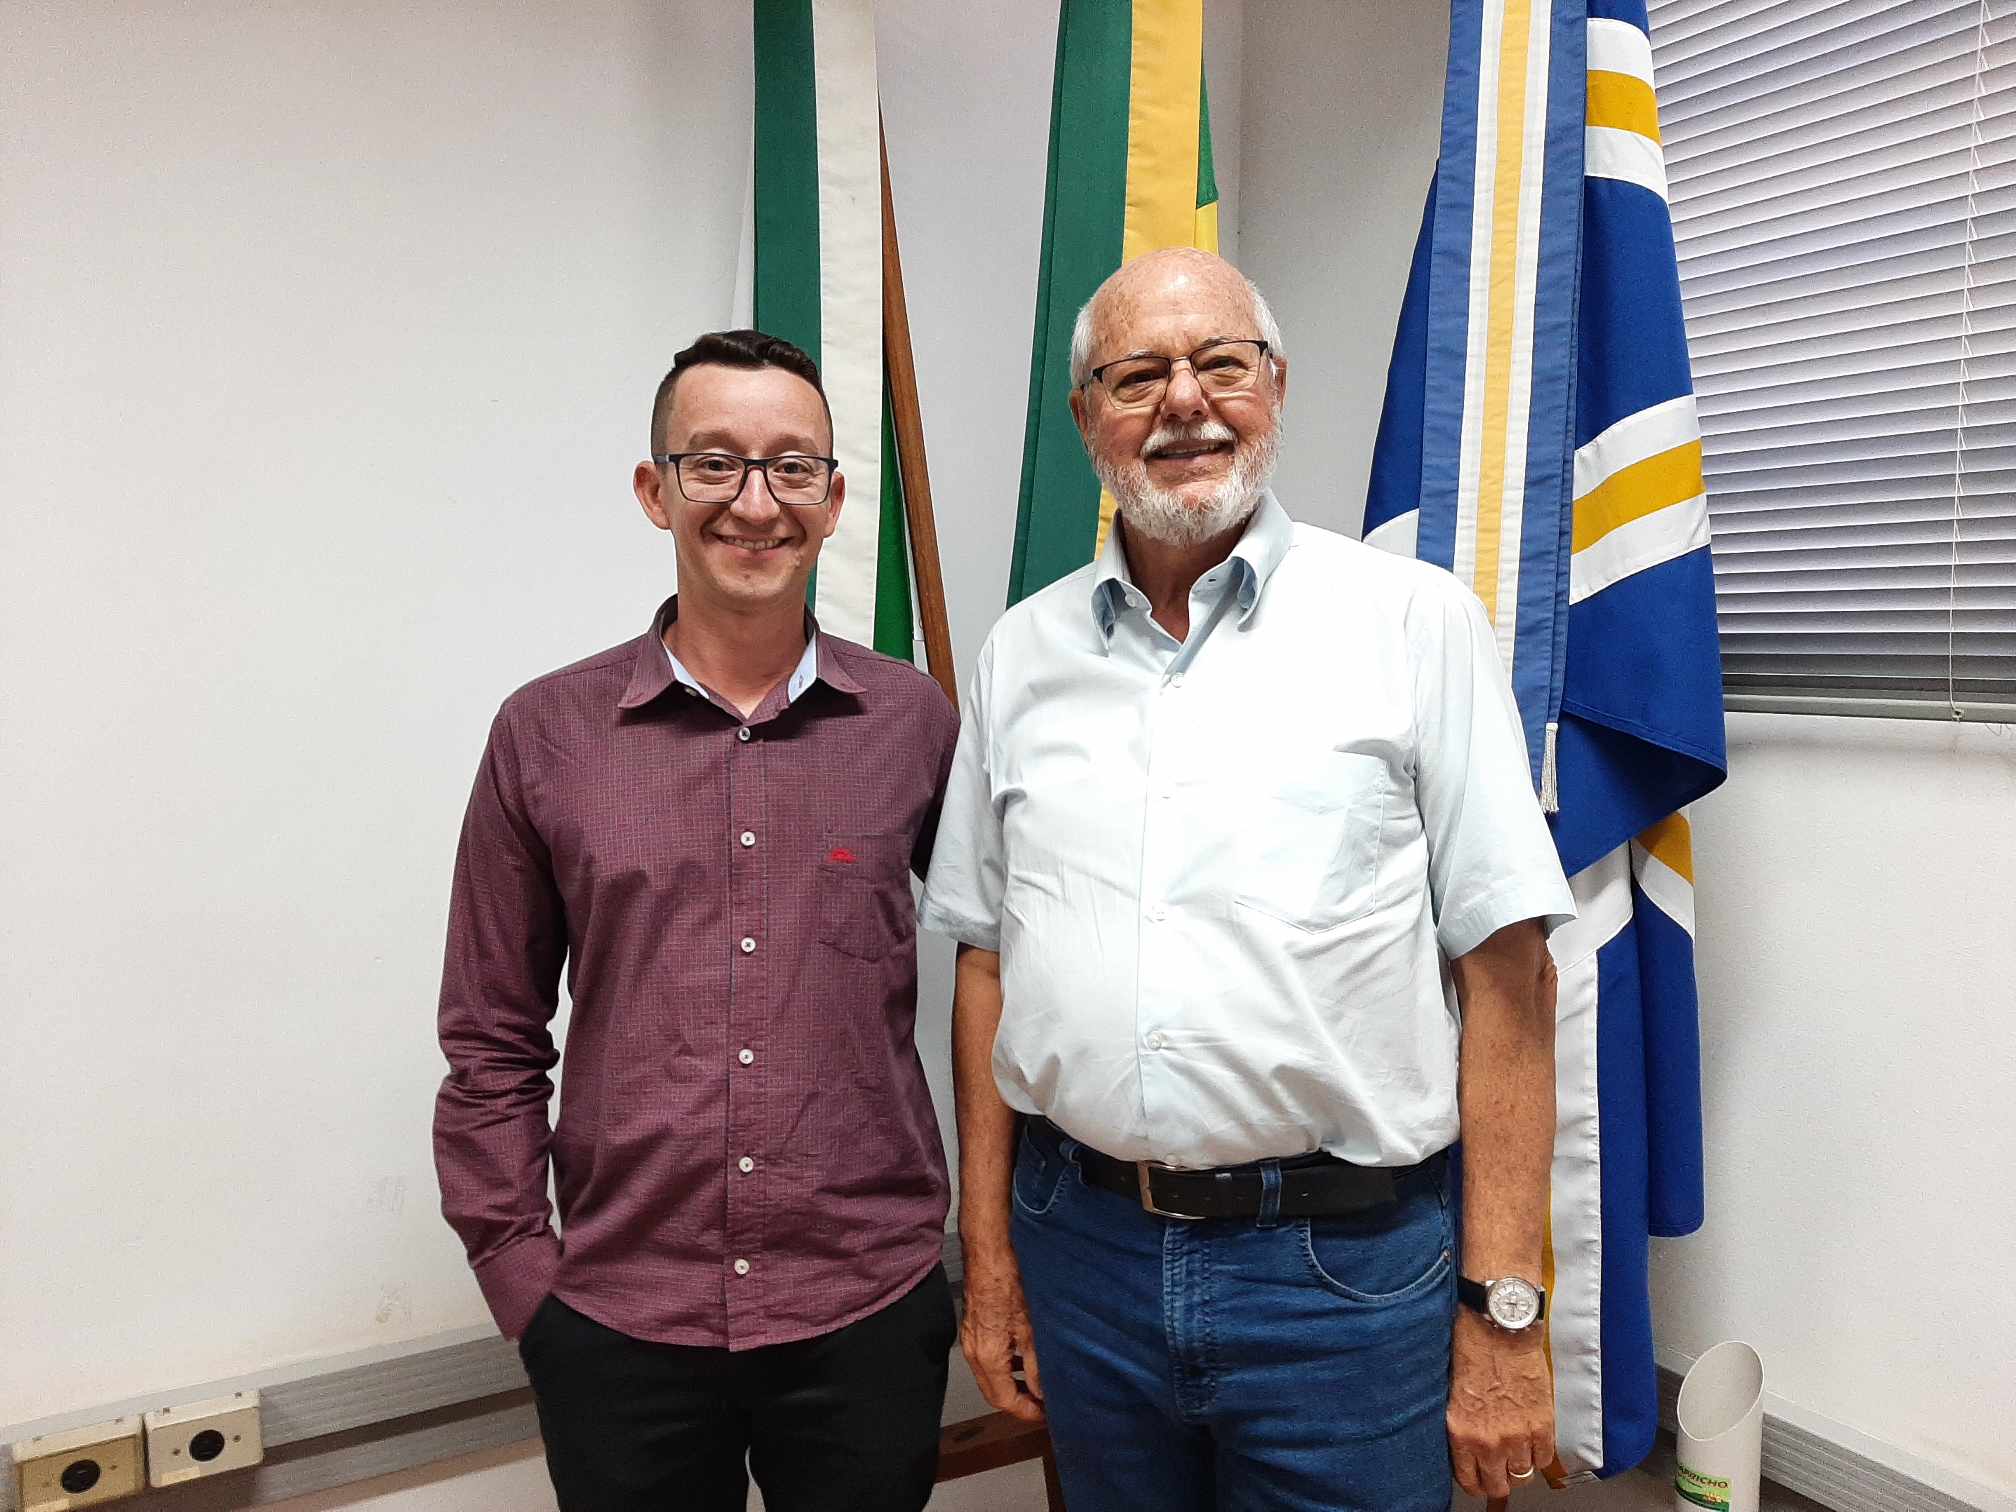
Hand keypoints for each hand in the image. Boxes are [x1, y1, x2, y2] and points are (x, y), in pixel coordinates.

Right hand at [959, 1241, 1044, 1422]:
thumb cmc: (1008, 1281)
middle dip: (1019, 1403)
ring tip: (1038, 1386)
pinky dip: (1006, 1368)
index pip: (1004, 1400)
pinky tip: (1024, 1360)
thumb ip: (1036, 1365)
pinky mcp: (974, 1328)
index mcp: (987, 1356)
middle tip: (1044, 1405)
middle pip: (994, 1393)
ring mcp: (971, 1339)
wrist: (989, 1251)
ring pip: (991, 1377)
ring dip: (1012, 1386)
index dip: (1026, 1412)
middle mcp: (974, 1352)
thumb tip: (1043, 1392)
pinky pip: (988, 1360)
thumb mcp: (1031, 1328)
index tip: (1046, 1415)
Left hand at [1447, 1307, 1554, 1498]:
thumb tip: (1470, 1452)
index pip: (1470, 1481)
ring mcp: (1518, 1435)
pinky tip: (1532, 1440)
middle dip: (1498, 1480)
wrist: (1499, 1328)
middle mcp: (1490, 1441)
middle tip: (1499, 1469)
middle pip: (1499, 1486)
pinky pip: (1544, 1459)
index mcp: (1462, 1433)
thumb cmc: (1472, 1352)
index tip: (1480, 1476)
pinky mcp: (1542, 1424)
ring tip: (1516, 1451)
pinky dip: (1539, 1454)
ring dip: (1519, 1466)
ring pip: (1523, 1475)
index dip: (1476, 1482)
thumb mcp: (1453, 1396)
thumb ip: (1463, 1430)